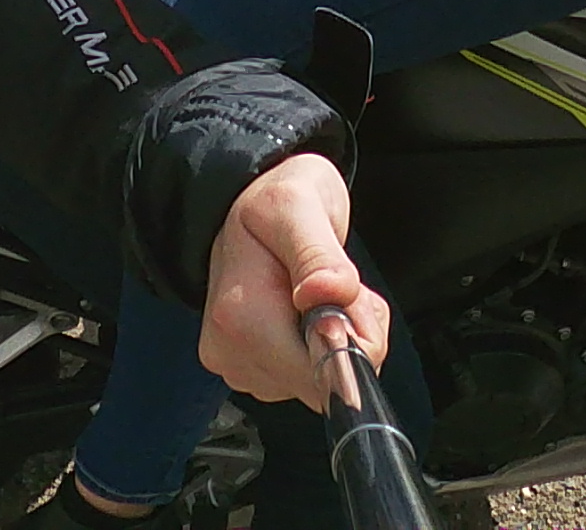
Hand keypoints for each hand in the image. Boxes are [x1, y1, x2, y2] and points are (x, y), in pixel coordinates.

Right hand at [198, 153, 387, 407]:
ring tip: (316, 288)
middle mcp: (231, 352)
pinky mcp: (249, 369)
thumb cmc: (274, 201)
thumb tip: (330, 295)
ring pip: (319, 382)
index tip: (349, 294)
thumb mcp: (299, 206)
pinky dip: (321, 345)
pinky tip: (305, 307)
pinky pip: (306, 378)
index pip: (321, 376)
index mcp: (240, 316)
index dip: (353, 341)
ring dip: (337, 338)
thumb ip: (318, 254)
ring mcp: (238, 365)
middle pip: (324, 384)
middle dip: (349, 337)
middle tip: (338, 284)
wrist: (242, 203)